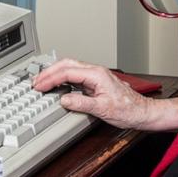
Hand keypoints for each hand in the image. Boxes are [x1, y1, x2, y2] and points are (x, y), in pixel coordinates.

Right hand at [31, 58, 177, 131]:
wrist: (142, 112)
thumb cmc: (128, 110)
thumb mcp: (103, 109)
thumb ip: (81, 103)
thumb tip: (64, 100)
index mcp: (96, 74)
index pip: (67, 72)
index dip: (50, 78)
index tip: (39, 85)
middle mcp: (96, 71)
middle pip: (67, 64)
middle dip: (49, 71)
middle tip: (35, 81)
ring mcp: (96, 75)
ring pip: (70, 67)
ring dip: (55, 73)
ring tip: (42, 82)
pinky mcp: (96, 81)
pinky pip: (75, 75)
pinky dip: (62, 78)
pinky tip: (57, 84)